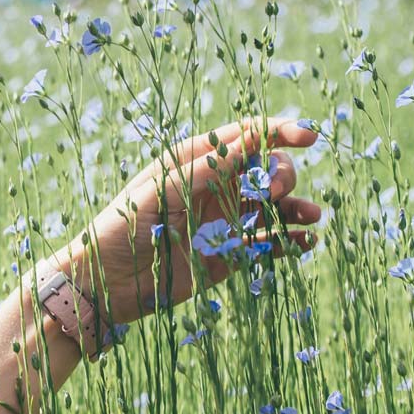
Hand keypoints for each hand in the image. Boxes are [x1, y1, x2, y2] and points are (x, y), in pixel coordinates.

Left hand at [56, 115, 321, 326]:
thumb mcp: (162, 191)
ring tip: (310, 215)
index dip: (279, 131)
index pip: (245, 135)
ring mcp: (223, 221)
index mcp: (196, 161)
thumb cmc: (121, 226)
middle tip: (272, 194)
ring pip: (273, 207)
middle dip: (281, 175)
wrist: (102, 283)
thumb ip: (208, 168)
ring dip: (296, 207)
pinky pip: (267, 243)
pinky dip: (290, 241)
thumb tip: (253, 136)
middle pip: (266, 169)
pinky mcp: (227, 255)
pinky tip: (307, 242)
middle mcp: (214, 187)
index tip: (308, 137)